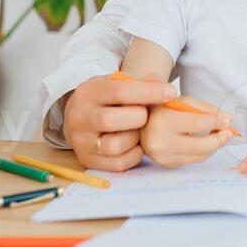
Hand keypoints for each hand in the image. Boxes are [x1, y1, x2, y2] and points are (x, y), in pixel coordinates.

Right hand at [63, 72, 177, 171]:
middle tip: (148, 115)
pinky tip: (136, 144)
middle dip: (139, 117)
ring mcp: (82, 143)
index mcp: (87, 93)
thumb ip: (138, 83)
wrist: (77, 119)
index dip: (148, 92)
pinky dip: (134, 154)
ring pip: (114, 145)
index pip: (118, 91)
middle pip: (111, 120)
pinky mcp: (89, 161)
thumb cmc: (103, 99)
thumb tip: (163, 87)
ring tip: (139, 130)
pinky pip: (118, 163)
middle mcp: (80, 118)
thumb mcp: (114, 84)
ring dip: (136, 138)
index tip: (170, 92)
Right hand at [139, 97, 236, 168]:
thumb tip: (227, 119)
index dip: (215, 122)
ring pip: (198, 156)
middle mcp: (159, 142)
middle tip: (230, 133)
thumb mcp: (180, 101)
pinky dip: (203, 152)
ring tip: (221, 135)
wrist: (139, 123)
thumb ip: (204, 109)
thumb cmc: (163, 109)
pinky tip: (207, 142)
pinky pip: (192, 160)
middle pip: (199, 146)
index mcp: (161, 121)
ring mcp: (162, 157)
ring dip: (214, 147)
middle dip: (219, 140)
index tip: (228, 120)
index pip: (195, 124)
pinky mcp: (167, 164)